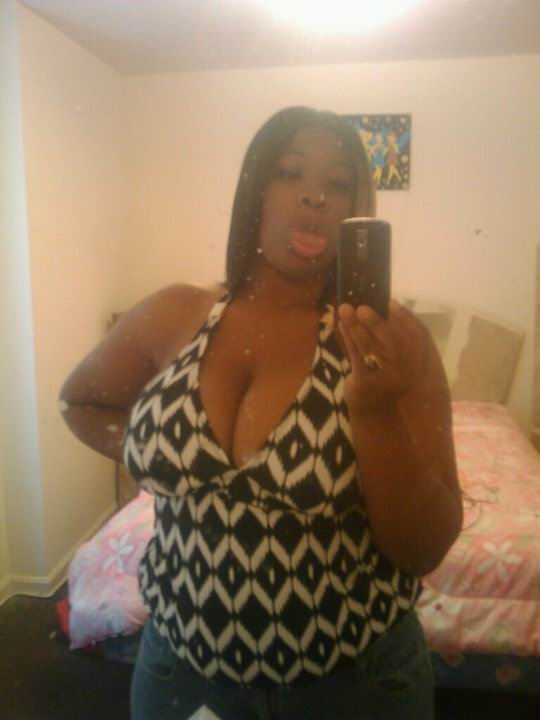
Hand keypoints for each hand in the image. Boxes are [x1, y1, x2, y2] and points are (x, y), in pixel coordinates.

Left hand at [337, 299, 428, 416]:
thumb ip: (390, 336)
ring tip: (346, 310)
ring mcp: (386, 378)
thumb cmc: (383, 376)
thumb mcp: (393, 358)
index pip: (417, 335)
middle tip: (362, 307)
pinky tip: (342, 326)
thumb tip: (377, 305)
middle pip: (392, 341)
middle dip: (376, 322)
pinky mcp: (367, 383)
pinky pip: (356, 356)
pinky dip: (348, 338)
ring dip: (356, 327)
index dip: (406, 317)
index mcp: (416, 361)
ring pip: (370, 347)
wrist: (374, 410)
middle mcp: (405, 370)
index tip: (391, 303)